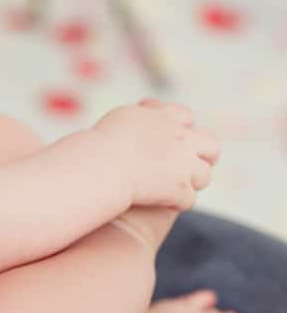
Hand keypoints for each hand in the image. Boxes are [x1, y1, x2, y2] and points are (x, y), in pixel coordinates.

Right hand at [93, 99, 220, 209]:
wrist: (105, 165)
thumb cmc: (104, 143)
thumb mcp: (125, 116)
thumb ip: (144, 114)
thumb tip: (149, 109)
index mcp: (166, 118)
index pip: (186, 117)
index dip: (183, 129)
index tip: (173, 138)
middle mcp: (182, 140)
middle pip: (210, 145)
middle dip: (204, 155)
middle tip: (188, 165)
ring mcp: (184, 166)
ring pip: (203, 176)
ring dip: (191, 182)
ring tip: (172, 188)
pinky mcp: (180, 190)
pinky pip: (188, 200)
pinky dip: (176, 203)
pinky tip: (163, 203)